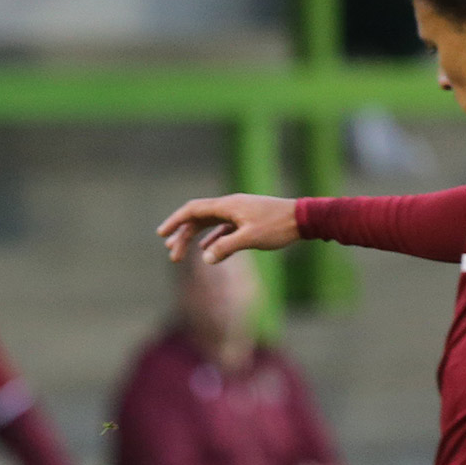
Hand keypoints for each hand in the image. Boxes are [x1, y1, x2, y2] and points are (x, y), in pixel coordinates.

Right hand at [157, 194, 300, 263]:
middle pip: (197, 219)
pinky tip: (206, 251)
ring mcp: (238, 213)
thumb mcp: (251, 238)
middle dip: (182, 236)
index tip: (161, 235)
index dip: (175, 222)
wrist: (304, 219)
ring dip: (194, 238)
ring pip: (208, 224)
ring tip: (181, 254)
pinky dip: (211, 239)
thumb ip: (226, 247)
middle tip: (171, 255)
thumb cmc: (278, 226)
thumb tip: (205, 258)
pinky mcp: (246, 221)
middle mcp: (230, 206)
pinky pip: (222, 229)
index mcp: (228, 206)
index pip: (193, 211)